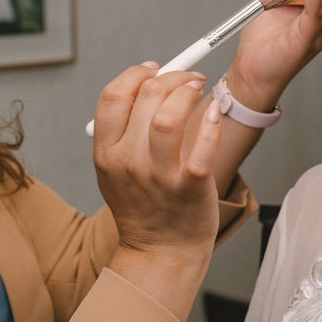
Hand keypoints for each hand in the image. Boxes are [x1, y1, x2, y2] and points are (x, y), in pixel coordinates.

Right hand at [92, 63, 223, 317]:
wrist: (161, 252)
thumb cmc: (145, 207)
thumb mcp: (116, 171)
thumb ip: (124, 132)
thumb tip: (148, 83)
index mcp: (106, 154)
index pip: (113, 96)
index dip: (135, 74)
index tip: (153, 69)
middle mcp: (128, 163)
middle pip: (145, 97)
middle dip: (172, 77)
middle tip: (189, 78)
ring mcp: (159, 176)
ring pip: (169, 116)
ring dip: (189, 92)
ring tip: (200, 89)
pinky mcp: (190, 187)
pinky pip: (203, 145)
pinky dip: (212, 122)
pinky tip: (214, 113)